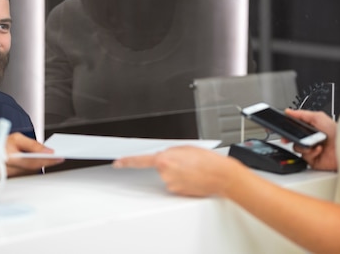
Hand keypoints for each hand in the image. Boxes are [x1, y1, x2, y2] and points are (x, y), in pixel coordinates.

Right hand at [3, 133, 63, 176]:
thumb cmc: (1, 145)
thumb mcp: (16, 138)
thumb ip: (32, 144)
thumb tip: (48, 150)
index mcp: (9, 158)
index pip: (32, 162)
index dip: (46, 160)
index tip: (59, 157)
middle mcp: (10, 170)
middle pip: (34, 169)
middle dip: (47, 162)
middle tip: (59, 157)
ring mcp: (11, 177)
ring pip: (33, 172)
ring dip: (42, 164)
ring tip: (53, 157)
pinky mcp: (14, 179)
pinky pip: (29, 173)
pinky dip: (36, 167)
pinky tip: (43, 161)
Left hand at [114, 146, 243, 196]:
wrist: (221, 176)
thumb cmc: (207, 160)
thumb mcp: (186, 147)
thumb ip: (170, 151)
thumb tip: (165, 155)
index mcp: (165, 159)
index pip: (140, 160)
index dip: (127, 161)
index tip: (118, 162)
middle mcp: (165, 173)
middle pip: (159, 167)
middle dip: (169, 164)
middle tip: (185, 161)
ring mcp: (171, 185)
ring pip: (168, 176)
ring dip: (177, 172)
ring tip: (192, 169)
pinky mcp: (178, 192)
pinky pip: (175, 184)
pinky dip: (182, 180)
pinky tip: (193, 176)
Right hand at [283, 109, 337, 170]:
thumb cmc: (337, 131)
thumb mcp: (318, 117)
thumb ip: (302, 114)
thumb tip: (289, 111)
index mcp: (311, 128)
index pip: (295, 126)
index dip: (288, 126)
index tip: (282, 125)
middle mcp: (310, 139)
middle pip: (292, 137)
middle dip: (289, 137)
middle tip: (287, 137)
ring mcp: (311, 149)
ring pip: (297, 147)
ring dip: (304, 145)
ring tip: (314, 143)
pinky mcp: (313, 160)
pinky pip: (304, 156)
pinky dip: (311, 152)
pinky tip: (318, 149)